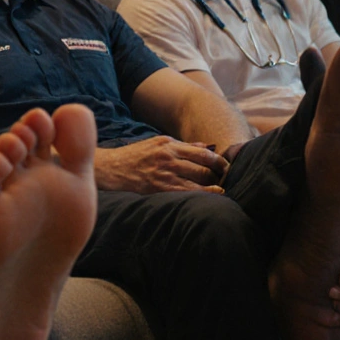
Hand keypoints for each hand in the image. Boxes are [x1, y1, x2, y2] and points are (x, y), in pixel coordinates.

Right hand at [93, 135, 228, 193]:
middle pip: (203, 165)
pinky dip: (203, 194)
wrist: (111, 169)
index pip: (202, 151)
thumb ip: (182, 146)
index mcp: (168, 144)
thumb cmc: (135, 156)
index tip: (227, 165)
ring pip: (198, 180)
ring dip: (213, 185)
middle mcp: (168, 157)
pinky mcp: (159, 188)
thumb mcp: (157, 143)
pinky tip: (213, 196)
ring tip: (223, 189)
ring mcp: (164, 173)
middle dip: (218, 172)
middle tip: (228, 178)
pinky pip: (186, 193)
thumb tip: (207, 146)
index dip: (218, 160)